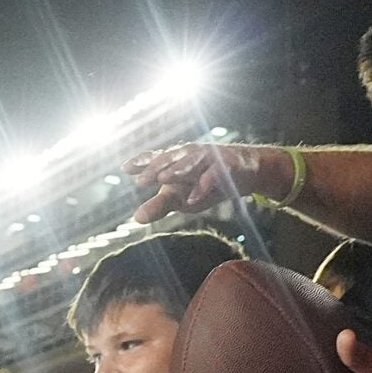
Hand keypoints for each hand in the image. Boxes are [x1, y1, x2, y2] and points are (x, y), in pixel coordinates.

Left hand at [127, 142, 293, 223]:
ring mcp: (210, 157)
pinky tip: (192, 199)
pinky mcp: (228, 165)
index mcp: (177, 159)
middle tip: (141, 181)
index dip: (142, 161)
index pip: (156, 157)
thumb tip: (136, 218)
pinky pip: (214, 174)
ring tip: (163, 179)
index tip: (126, 168)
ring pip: (192, 161)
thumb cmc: (206, 182)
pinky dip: (203, 186)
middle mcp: (191, 154)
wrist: (246, 172)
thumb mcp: (181, 197)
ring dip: (178, 169)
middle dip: (156, 167)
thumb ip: (159, 205)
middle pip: (171, 158)